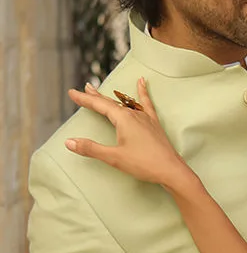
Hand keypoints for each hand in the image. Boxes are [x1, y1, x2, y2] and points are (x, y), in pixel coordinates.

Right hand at [65, 79, 192, 191]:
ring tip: (102, 90)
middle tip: (84, 88)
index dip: (84, 99)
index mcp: (123, 119)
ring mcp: (145, 118)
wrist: (171, 170)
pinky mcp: (154, 124)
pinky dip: (143, 92)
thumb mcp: (114, 157)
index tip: (72, 92)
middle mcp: (134, 114)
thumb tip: (69, 142)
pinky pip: (146, 104)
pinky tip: (142, 82)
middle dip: (96, 97)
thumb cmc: (144, 164)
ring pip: (125, 103)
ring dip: (112, 96)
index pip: (99, 105)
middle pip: (111, 102)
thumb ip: (91, 148)